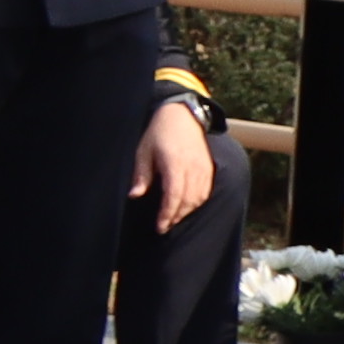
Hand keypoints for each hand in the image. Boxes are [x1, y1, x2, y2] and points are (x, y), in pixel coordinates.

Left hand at [138, 97, 229, 230]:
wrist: (183, 116)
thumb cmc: (159, 133)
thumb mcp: (143, 152)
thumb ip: (141, 175)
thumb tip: (134, 196)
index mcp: (174, 163)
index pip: (173, 195)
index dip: (167, 213)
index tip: (159, 226)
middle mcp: (192, 167)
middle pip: (188, 200)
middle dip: (176, 216)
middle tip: (164, 227)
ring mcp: (203, 167)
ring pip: (198, 197)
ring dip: (186, 211)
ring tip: (173, 218)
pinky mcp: (209, 167)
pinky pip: (206, 191)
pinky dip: (197, 202)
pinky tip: (187, 207)